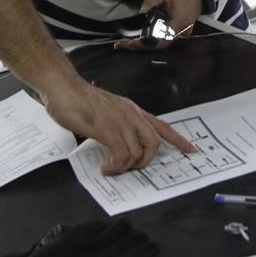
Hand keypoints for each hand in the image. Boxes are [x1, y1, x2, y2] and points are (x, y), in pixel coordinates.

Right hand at [44, 79, 196, 173]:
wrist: (63, 88)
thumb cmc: (79, 100)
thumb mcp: (106, 111)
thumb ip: (117, 125)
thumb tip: (121, 145)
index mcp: (133, 110)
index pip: (162, 126)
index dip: (178, 140)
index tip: (191, 150)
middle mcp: (131, 114)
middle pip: (154, 143)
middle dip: (145, 162)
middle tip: (127, 168)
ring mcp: (120, 120)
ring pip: (138, 152)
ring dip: (125, 167)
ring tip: (111, 168)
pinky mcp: (107, 128)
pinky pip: (122, 155)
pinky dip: (116, 167)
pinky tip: (105, 167)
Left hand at [113, 0, 203, 50]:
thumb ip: (151, 1)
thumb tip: (140, 10)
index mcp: (177, 24)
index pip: (158, 41)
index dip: (142, 44)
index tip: (127, 44)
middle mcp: (181, 32)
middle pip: (158, 45)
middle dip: (140, 46)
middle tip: (123, 44)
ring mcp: (183, 33)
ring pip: (162, 43)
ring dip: (146, 44)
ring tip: (130, 42)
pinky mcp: (182, 31)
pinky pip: (166, 38)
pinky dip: (154, 39)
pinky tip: (144, 37)